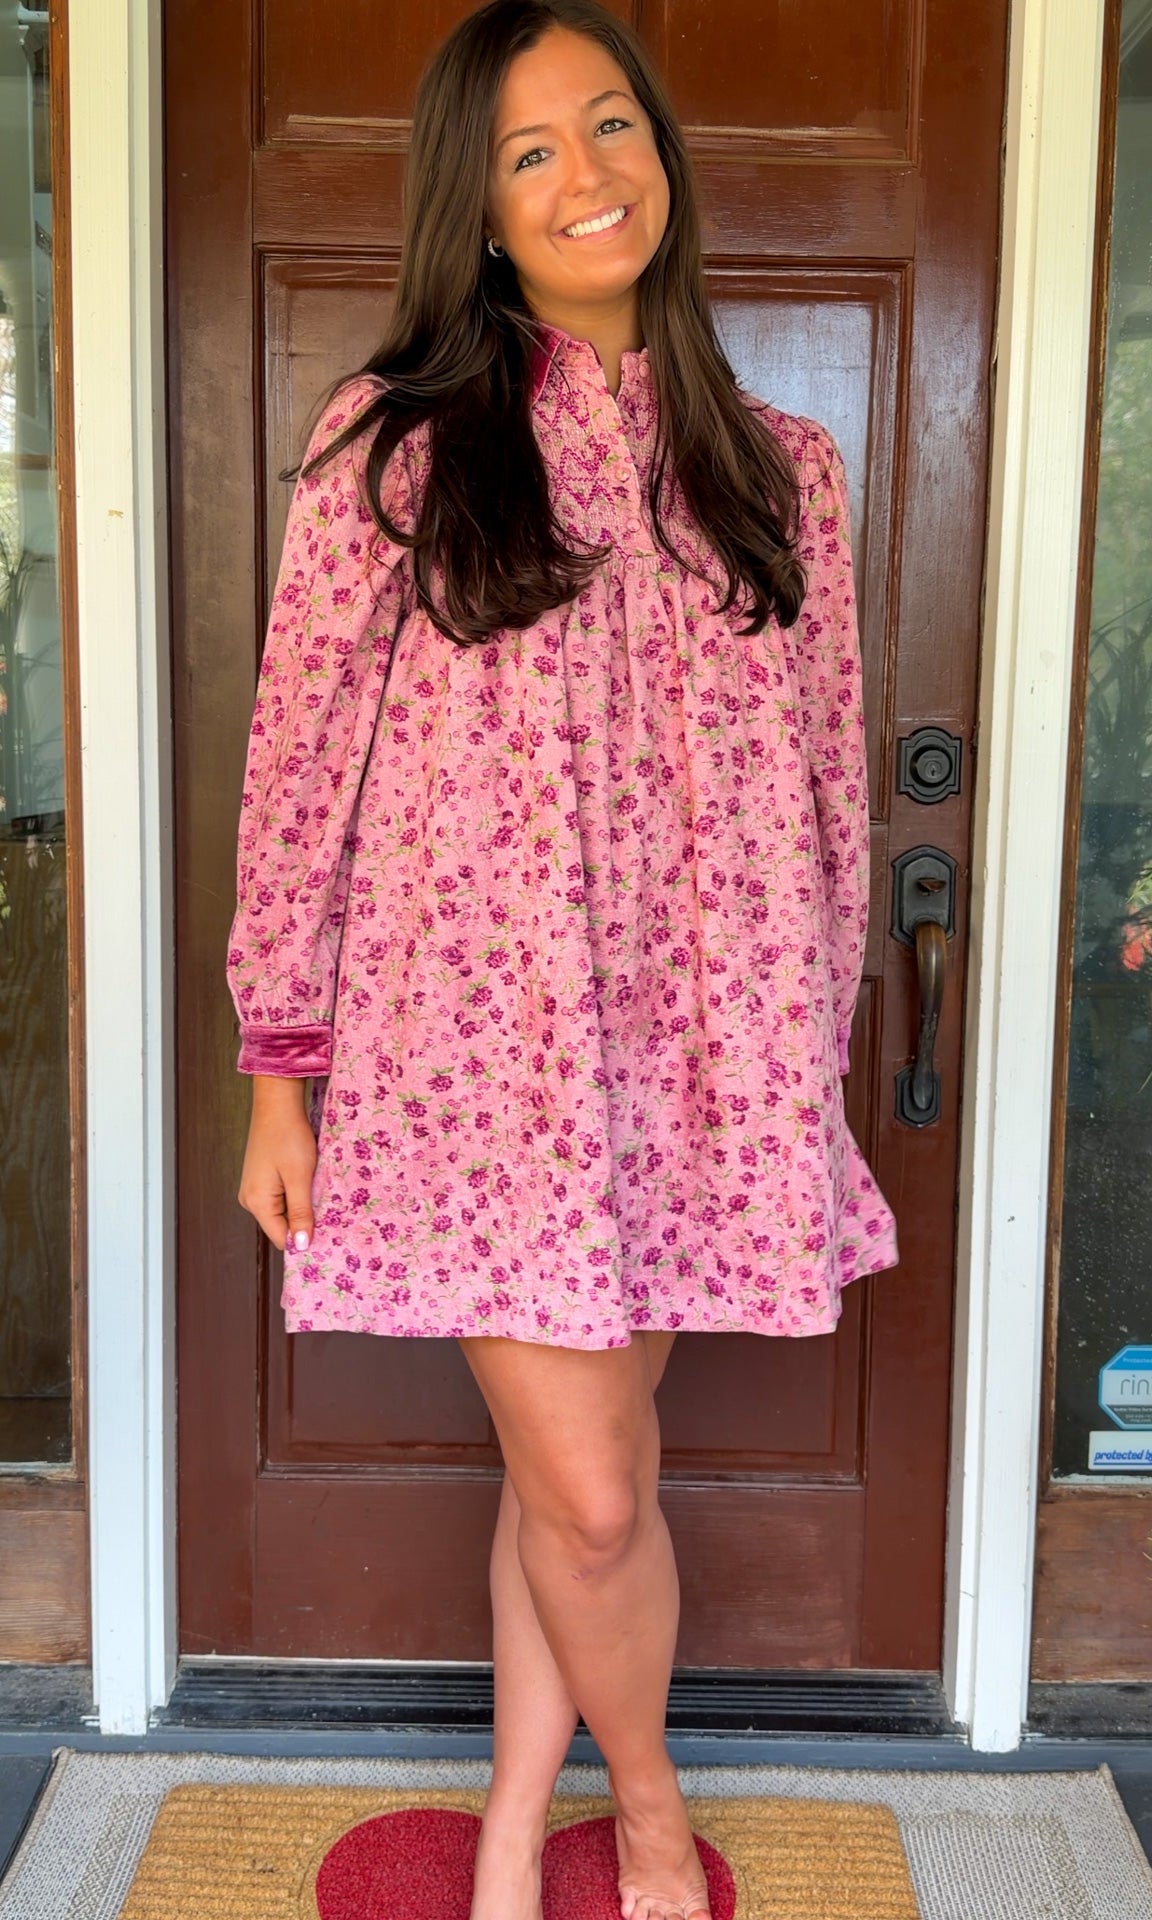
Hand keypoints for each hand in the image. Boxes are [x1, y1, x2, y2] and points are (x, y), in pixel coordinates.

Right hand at [237, 1075, 317, 1251]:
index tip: (329, 1235)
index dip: (305, 1239)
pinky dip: (297, 1193)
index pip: (282, 1239)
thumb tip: (301, 1245)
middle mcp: (250, 1200)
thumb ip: (300, 1212)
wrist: (277, 1103)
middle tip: (328, 1208)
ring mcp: (254, 1189)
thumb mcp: (299, 1176)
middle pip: (282, 1226)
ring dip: (303, 1205)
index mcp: (256, 1203)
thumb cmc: (288, 1136)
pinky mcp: (262, 1179)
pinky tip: (309, 1181)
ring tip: (318, 1189)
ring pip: (284, 1211)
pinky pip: (282, 1197)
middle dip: (305, 1221)